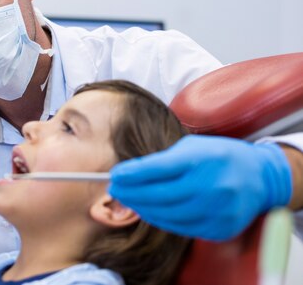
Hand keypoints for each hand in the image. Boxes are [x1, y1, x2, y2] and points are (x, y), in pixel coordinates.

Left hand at [109, 134, 291, 240]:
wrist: (259, 177)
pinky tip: (149, 211)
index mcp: (201, 158)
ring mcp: (217, 209)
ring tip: (129, 200)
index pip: (157, 168)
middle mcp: (211, 184)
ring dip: (142, 208)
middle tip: (115, 189)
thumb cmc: (218, 156)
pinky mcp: (219, 227)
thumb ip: (162, 160)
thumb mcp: (191, 147)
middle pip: (158, 195)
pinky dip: (160, 220)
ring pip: (167, 214)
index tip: (115, 175)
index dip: (131, 174)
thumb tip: (128, 174)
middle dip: (131, 193)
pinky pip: (181, 227)